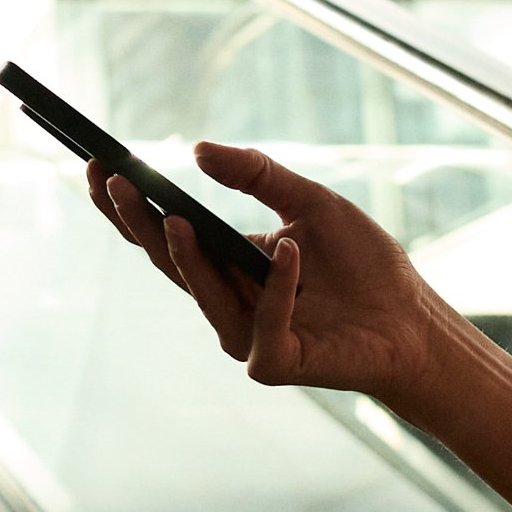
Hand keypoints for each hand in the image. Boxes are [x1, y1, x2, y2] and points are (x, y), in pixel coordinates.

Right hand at [90, 142, 447, 400]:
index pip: (166, 233)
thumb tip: (197, 149)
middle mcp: (227, 302)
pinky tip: (290, 252)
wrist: (411, 320)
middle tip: (112, 182)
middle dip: (136, 222)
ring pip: (203, 294)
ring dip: (187, 255)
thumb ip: (258, 176)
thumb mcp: (310, 203)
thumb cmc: (363, 265)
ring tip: (173, 217)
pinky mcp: (274, 362)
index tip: (100, 164)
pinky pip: (265, 321)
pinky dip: (278, 286)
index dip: (130, 205)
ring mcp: (246, 336)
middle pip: (167, 263)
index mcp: (228, 265)